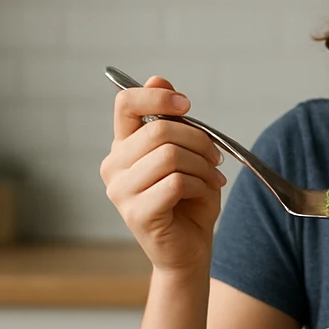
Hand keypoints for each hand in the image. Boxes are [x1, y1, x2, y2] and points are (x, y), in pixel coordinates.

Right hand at [99, 75, 226, 274]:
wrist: (189, 251)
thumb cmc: (188, 202)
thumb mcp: (186, 154)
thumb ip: (171, 121)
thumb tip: (157, 77)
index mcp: (122, 147)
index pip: (125, 103)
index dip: (158, 97)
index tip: (186, 105)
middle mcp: (113, 167)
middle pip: (159, 131)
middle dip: (198, 140)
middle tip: (215, 157)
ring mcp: (120, 192)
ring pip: (170, 156)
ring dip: (202, 166)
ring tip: (212, 179)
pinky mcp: (137, 214)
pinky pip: (176, 183)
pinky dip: (201, 186)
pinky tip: (204, 195)